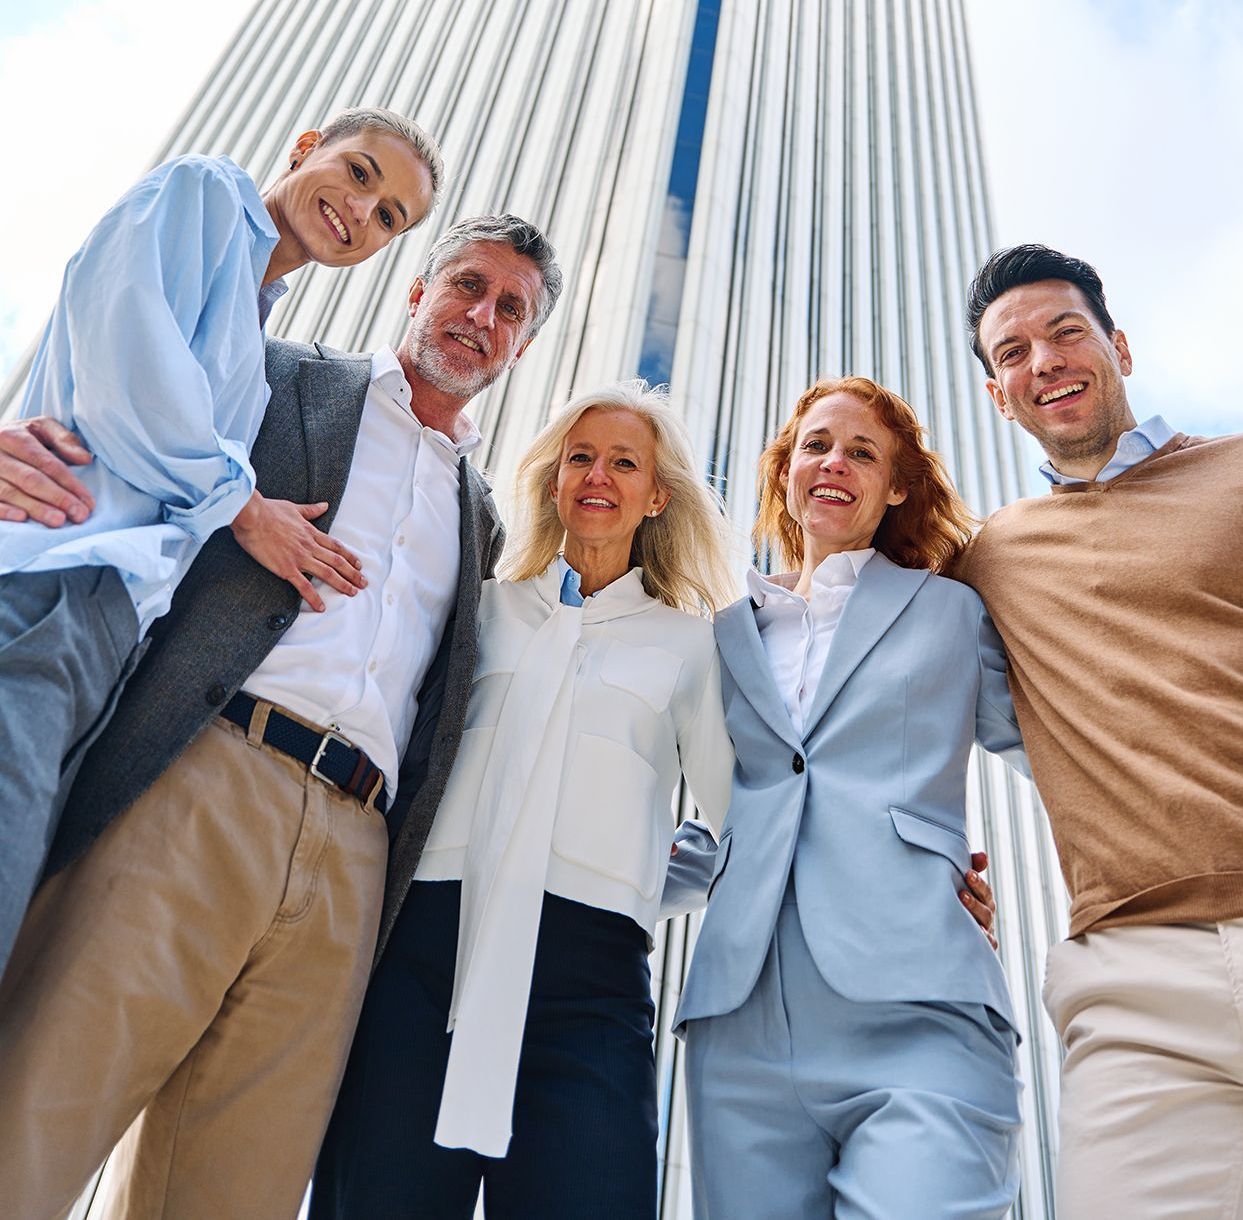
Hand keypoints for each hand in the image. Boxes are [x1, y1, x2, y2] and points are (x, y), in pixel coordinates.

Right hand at [0, 417, 94, 526]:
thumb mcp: (40, 429)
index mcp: (12, 436)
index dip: (70, 483)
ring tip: (58, 521)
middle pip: (30, 479)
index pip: (46, 463)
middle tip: (79, 515)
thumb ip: (64, 440)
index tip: (88, 502)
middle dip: (58, 498)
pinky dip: (4, 510)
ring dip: (36, 508)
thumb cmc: (19, 437)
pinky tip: (22, 518)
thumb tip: (85, 458)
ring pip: (9, 492)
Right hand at [231, 490, 364, 611]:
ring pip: (327, 573)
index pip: (336, 547)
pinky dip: (313, 597)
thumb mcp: (293, 507)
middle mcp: (309, 546)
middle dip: (352, 574)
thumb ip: (310, 510)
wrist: (251, 516)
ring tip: (353, 593)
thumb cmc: (268, 510)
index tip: (359, 565)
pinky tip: (321, 607)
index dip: (349, 557)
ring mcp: (299, 558)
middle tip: (363, 584)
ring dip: (342, 584)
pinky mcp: (286, 568)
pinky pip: (303, 586)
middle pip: (337, 562)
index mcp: (310, 533)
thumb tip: (324, 505)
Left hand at [960, 850, 997, 950]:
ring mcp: (985, 932)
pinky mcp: (981, 948)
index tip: (968, 874)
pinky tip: (976, 935)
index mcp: (983, 900)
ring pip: (984, 926)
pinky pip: (986, 945)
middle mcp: (986, 916)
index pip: (984, 891)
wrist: (944, 934)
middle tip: (961, 893)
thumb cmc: (955, 899)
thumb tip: (983, 855)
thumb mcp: (961, 883)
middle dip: (974, 901)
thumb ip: (972, 868)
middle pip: (986, 909)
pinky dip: (983, 940)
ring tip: (962, 912)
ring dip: (974, 918)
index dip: (978, 883)